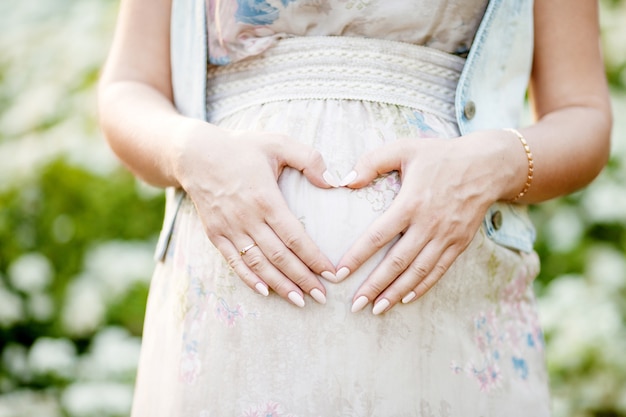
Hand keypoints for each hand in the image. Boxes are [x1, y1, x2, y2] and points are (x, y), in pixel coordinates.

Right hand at [174, 121, 336, 306]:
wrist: (196, 155)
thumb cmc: (242, 148)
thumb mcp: (278, 142)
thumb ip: (309, 159)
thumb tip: (333, 182)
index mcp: (265, 198)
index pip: (295, 236)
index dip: (314, 258)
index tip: (332, 273)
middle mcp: (247, 218)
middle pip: (279, 256)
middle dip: (303, 279)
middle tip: (322, 297)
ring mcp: (229, 228)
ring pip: (258, 264)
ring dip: (280, 285)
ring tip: (300, 301)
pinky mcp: (215, 234)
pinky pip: (234, 262)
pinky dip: (249, 279)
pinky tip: (264, 292)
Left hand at [336, 132, 514, 313]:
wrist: (487, 165)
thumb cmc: (441, 155)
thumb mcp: (405, 148)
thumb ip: (372, 161)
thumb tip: (346, 180)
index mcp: (411, 203)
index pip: (377, 236)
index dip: (356, 257)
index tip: (338, 273)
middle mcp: (428, 224)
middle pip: (396, 263)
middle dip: (374, 286)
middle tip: (355, 305)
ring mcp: (446, 237)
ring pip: (417, 272)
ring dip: (396, 293)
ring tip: (376, 309)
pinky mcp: (459, 243)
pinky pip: (438, 271)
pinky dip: (422, 287)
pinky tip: (406, 299)